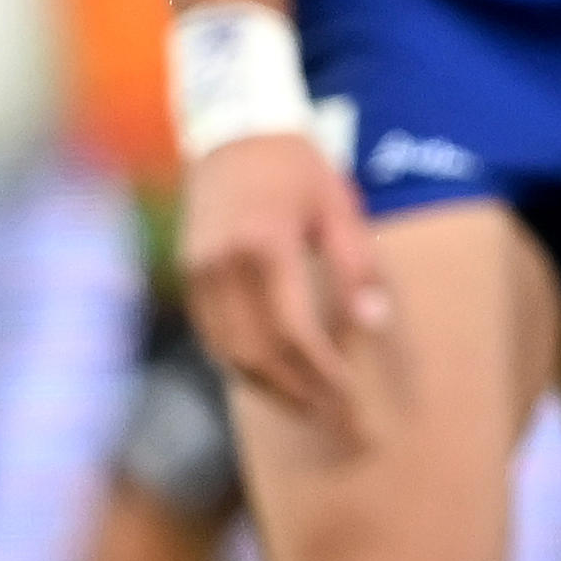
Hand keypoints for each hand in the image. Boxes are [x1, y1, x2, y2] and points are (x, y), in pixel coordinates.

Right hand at [180, 125, 387, 437]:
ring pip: (231, 356)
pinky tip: (276, 381)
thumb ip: (356, 266)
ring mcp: (197, 278)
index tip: (352, 403)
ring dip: (272, 391)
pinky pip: (215, 341)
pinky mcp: (188, 282)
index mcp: (265, 247)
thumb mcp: (339, 207)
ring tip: (312, 412)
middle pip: (259, 354)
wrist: (234, 136)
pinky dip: (246, 368)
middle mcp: (222, 269)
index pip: (295, 332)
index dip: (323, 375)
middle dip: (300, 396)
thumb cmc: (299, 167)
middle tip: (338, 424)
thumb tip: (372, 327)